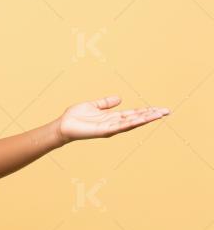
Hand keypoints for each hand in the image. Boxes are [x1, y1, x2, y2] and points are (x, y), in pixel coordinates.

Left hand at [55, 95, 170, 144]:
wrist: (63, 125)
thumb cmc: (76, 117)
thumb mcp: (94, 105)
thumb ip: (106, 103)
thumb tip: (119, 98)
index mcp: (112, 117)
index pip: (133, 114)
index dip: (146, 111)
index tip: (159, 109)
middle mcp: (113, 124)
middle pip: (136, 119)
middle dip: (151, 115)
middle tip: (166, 111)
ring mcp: (109, 128)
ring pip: (131, 123)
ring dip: (145, 119)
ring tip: (159, 114)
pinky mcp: (103, 131)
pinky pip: (119, 126)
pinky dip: (130, 123)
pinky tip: (141, 119)